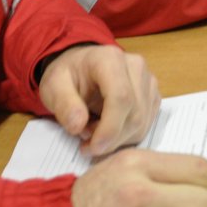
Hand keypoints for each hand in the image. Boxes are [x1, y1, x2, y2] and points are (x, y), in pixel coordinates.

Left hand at [39, 44, 159, 156]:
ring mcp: (148, 80)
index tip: (93, 147)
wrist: (81, 66)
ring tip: (93, 131)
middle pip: (134, 114)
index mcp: (109, 59)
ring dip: (117, 139)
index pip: (121, 97)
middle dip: (110, 138)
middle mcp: (136, 66)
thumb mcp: (53, 86)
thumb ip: (63, 104)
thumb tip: (78, 126)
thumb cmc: (68, 75)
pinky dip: (126, 136)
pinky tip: (108, 129)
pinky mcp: (152, 94)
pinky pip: (145, 124)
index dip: (110, 128)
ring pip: (142, 123)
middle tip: (85, 142)